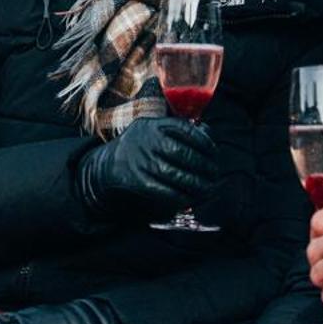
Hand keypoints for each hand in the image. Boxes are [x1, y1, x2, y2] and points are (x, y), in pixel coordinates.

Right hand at [76, 115, 217, 219]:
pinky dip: (179, 196)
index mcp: (153, 124)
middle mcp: (146, 140)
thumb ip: (179, 130)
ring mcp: (140, 160)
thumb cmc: (141, 146)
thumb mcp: (154, 130)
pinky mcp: (136, 180)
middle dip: (203, 165)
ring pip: (174, 174)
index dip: (203, 141)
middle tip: (215, 173)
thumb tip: (208, 133)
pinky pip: (162, 190)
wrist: (107, 164)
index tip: (214, 152)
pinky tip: (190, 198)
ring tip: (208, 188)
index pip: (184, 129)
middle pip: (182, 153)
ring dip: (196, 184)